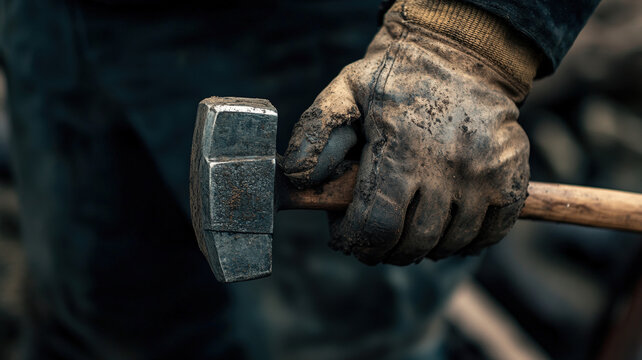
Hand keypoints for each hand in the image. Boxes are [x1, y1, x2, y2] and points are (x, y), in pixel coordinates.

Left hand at [282, 0, 539, 264]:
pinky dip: (464, 243)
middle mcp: (447, 166)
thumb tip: (300, 179)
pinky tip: (445, 226)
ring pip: (448, 244)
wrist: (460, 57)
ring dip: (421, 248)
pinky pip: (488, 235)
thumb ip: (316, 132)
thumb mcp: (345, 91)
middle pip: (412, 242)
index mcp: (401, 147)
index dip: (355, 242)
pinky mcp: (511, 178)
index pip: (377, 225)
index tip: (346, 238)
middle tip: (374, 236)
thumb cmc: (395, 79)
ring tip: (407, 228)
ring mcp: (484, 175)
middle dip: (384, 249)